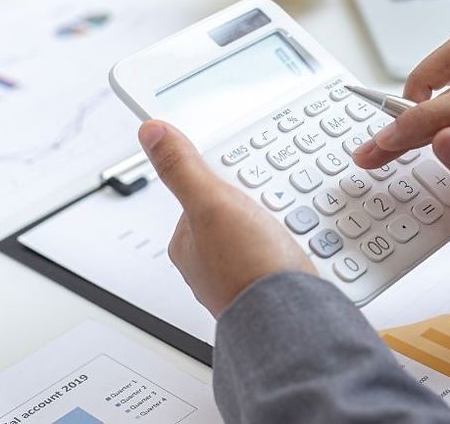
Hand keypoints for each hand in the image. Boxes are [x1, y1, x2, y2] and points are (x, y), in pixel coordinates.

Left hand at [139, 120, 315, 316]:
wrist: (288, 316)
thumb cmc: (246, 269)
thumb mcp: (211, 203)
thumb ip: (182, 168)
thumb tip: (152, 133)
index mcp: (185, 243)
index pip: (202, 193)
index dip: (227, 179)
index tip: (245, 179)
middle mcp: (208, 264)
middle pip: (234, 213)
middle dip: (258, 204)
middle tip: (271, 205)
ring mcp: (239, 277)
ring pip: (260, 235)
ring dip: (279, 227)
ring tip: (288, 227)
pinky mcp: (268, 288)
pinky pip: (279, 256)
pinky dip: (291, 249)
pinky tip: (298, 249)